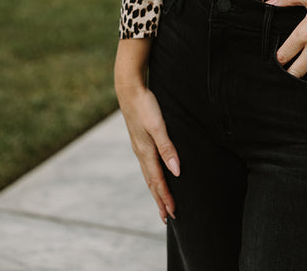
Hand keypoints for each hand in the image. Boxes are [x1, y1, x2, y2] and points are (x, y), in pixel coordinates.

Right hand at [114, 39, 179, 223]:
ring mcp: (139, 146)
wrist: (129, 88)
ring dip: (156, 190)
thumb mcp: (158, 126)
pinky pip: (147, 164)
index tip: (173, 214)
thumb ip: (168, 148)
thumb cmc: (145, 105)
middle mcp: (141, 153)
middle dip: (160, 200)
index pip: (158, 181)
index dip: (166, 198)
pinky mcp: (140, 139)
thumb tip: (176, 171)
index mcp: (146, 152)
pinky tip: (155, 174)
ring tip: (162, 202)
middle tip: (167, 218)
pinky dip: (153, 176)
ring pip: (149, 174)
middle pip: (152, 182)